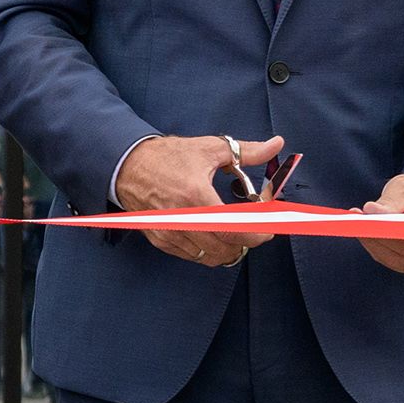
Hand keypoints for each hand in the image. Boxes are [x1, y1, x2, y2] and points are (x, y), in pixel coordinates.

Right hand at [116, 134, 284, 266]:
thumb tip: (275, 145)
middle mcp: (181, 219)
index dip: (257, 235)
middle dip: (247, 241)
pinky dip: (209, 250)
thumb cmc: (168, 156)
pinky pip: (194, 256)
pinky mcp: (162, 240)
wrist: (127, 165)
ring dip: (229, 248)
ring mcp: (170, 232)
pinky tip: (213, 234)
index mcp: (195, 195)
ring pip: (212, 257)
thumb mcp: (209, 148)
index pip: (234, 230)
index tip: (268, 229)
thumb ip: (247, 151)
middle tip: (254, 228)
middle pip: (226, 248)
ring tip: (233, 231)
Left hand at [357, 170, 403, 272]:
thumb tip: (372, 212)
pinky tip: (362, 231)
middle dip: (379, 237)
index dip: (395, 234)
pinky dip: (373, 246)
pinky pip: (389, 259)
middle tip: (357, 221)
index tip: (371, 221)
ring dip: (373, 242)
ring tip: (356, 222)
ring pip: (395, 259)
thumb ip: (392, 201)